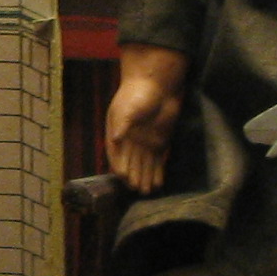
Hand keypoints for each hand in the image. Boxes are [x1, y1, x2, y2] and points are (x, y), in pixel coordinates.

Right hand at [103, 44, 184, 193]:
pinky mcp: (160, 141)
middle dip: (133, 176)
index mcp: (118, 132)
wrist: (157, 84)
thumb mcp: (127, 107)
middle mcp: (130, 141)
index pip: (117, 154)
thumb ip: (123, 124)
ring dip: (145, 177)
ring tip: (147, 191)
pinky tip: (158, 183)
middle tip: (137, 189)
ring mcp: (145, 142)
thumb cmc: (138, 93)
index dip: (119, 165)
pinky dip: (157, 172)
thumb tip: (116, 139)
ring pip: (144, 165)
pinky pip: (157, 161)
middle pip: (131, 162)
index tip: (122, 176)